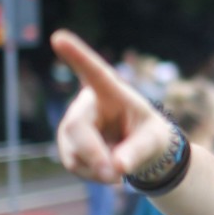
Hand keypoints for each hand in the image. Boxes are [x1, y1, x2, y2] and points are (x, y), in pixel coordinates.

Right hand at [51, 30, 171, 182]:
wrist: (141, 150)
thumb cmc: (150, 135)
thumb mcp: (154, 140)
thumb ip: (138, 151)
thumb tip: (117, 167)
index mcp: (112, 91)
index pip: (95, 73)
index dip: (77, 56)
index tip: (59, 38)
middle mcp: (87, 103)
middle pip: (76, 127)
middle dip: (94, 154)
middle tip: (116, 176)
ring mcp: (73, 123)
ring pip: (73, 150)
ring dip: (97, 169)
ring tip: (120, 173)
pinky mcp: (68, 143)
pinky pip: (75, 164)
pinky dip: (93, 175)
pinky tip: (107, 172)